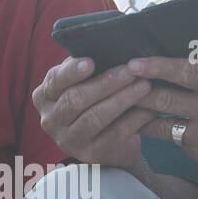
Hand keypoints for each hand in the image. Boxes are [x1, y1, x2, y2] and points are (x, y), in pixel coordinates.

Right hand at [31, 57, 155, 173]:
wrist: (115, 144)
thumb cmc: (99, 102)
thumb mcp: (89, 83)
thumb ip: (91, 67)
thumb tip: (108, 44)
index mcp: (45, 96)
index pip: (55, 81)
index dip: (72, 71)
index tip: (91, 61)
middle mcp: (50, 120)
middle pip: (76, 99)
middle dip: (106, 83)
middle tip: (131, 71)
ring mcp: (69, 140)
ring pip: (95, 117)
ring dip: (123, 98)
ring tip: (145, 85)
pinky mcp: (92, 154)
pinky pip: (116, 133)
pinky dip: (135, 118)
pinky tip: (151, 108)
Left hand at [128, 56, 197, 170]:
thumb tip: (187, 67)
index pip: (183, 72)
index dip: (155, 66)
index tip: (134, 62)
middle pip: (163, 100)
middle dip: (137, 92)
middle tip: (120, 84)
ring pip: (162, 126)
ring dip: (144, 117)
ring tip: (131, 110)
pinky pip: (180, 143)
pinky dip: (173, 135)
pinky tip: (167, 130)